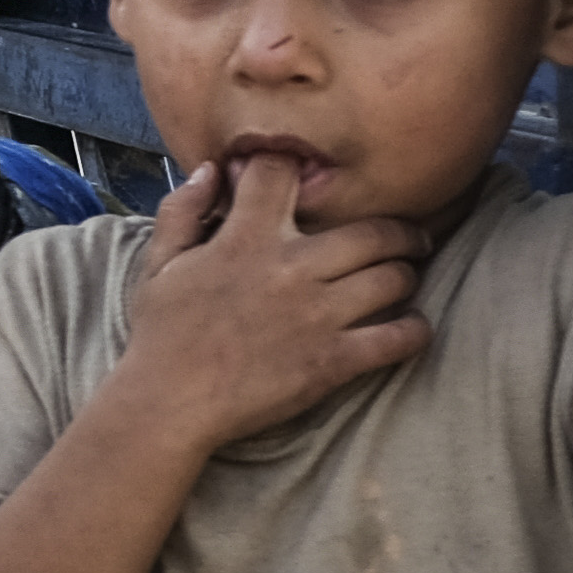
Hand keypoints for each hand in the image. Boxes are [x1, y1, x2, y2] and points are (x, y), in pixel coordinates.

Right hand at [108, 155, 430, 455]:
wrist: (168, 405)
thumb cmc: (161, 335)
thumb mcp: (157, 265)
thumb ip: (181, 211)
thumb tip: (210, 169)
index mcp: (244, 240)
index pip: (284, 173)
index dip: (299, 167)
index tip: (316, 181)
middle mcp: (290, 270)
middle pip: (374, 230)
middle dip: (400, 230)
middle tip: (408, 238)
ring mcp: (317, 317)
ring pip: (394, 278)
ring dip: (406, 275)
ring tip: (404, 279)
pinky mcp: (333, 361)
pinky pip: (398, 338)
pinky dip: (415, 331)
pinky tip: (411, 328)